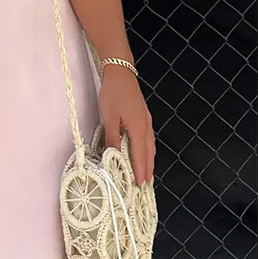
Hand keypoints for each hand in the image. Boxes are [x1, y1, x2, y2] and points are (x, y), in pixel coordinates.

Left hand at [97, 65, 155, 187]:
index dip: (139, 171)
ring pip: (150, 145)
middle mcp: (145, 126)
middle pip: (148, 153)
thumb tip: (112, 155)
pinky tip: (143, 151)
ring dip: (148, 160)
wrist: (121, 73)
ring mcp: (146, 120)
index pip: (139, 155)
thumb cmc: (114, 94)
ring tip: (146, 172)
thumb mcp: (109, 117)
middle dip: (147, 169)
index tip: (140, 184)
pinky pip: (148, 137)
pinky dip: (147, 149)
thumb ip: (112, 138)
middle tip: (145, 184)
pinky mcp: (143, 116)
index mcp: (138, 128)